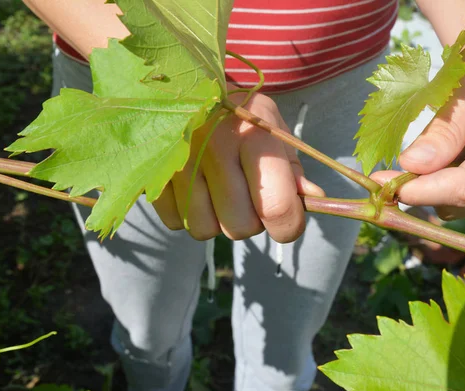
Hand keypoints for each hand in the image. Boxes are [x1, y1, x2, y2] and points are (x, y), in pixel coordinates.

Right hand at [152, 91, 323, 241]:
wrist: (186, 85)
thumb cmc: (240, 116)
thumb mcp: (274, 132)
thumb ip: (293, 169)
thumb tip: (313, 199)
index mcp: (253, 135)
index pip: (276, 206)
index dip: (288, 226)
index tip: (286, 222)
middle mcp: (214, 147)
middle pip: (240, 226)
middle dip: (250, 221)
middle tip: (247, 196)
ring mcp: (177, 161)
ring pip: (205, 230)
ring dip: (217, 220)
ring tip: (218, 190)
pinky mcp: (152, 172)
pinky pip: (176, 222)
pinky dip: (188, 214)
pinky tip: (193, 188)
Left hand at [371, 15, 464, 219]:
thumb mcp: (462, 87)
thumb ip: (443, 130)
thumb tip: (412, 165)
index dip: (422, 191)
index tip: (381, 183)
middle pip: (461, 200)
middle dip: (421, 188)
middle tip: (382, 172)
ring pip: (455, 203)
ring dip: (427, 184)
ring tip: (418, 150)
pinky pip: (456, 194)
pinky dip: (435, 180)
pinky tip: (432, 155)